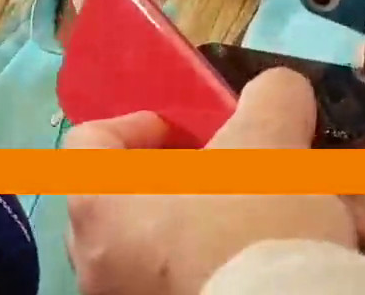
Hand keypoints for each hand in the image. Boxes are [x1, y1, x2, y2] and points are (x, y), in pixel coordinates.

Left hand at [64, 69, 355, 294]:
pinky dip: (209, 268)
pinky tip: (260, 262)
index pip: (88, 142)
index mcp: (97, 201)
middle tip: (225, 178)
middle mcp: (92, 258)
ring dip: (198, 229)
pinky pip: (173, 284)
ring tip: (257, 222)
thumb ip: (269, 101)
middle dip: (176, 184)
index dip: (138, 126)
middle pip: (121, 200)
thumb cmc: (250, 223)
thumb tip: (275, 89)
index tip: (188, 132)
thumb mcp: (269, 145)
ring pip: (151, 251)